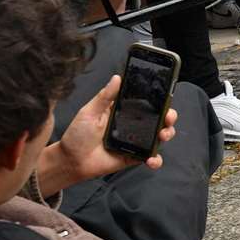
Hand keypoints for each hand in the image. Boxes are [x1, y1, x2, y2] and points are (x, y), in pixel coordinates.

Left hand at [37, 75, 176, 194]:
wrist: (71, 161)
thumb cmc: (77, 135)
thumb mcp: (89, 112)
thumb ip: (104, 96)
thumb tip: (117, 78)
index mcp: (123, 111)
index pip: (146, 103)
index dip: (159, 100)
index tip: (166, 97)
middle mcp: (132, 125)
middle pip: (158, 119)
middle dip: (169, 116)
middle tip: (168, 117)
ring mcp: (135, 142)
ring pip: (158, 137)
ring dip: (166, 134)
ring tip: (162, 136)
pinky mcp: (133, 157)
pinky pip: (150, 158)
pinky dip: (155, 160)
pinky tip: (151, 159)